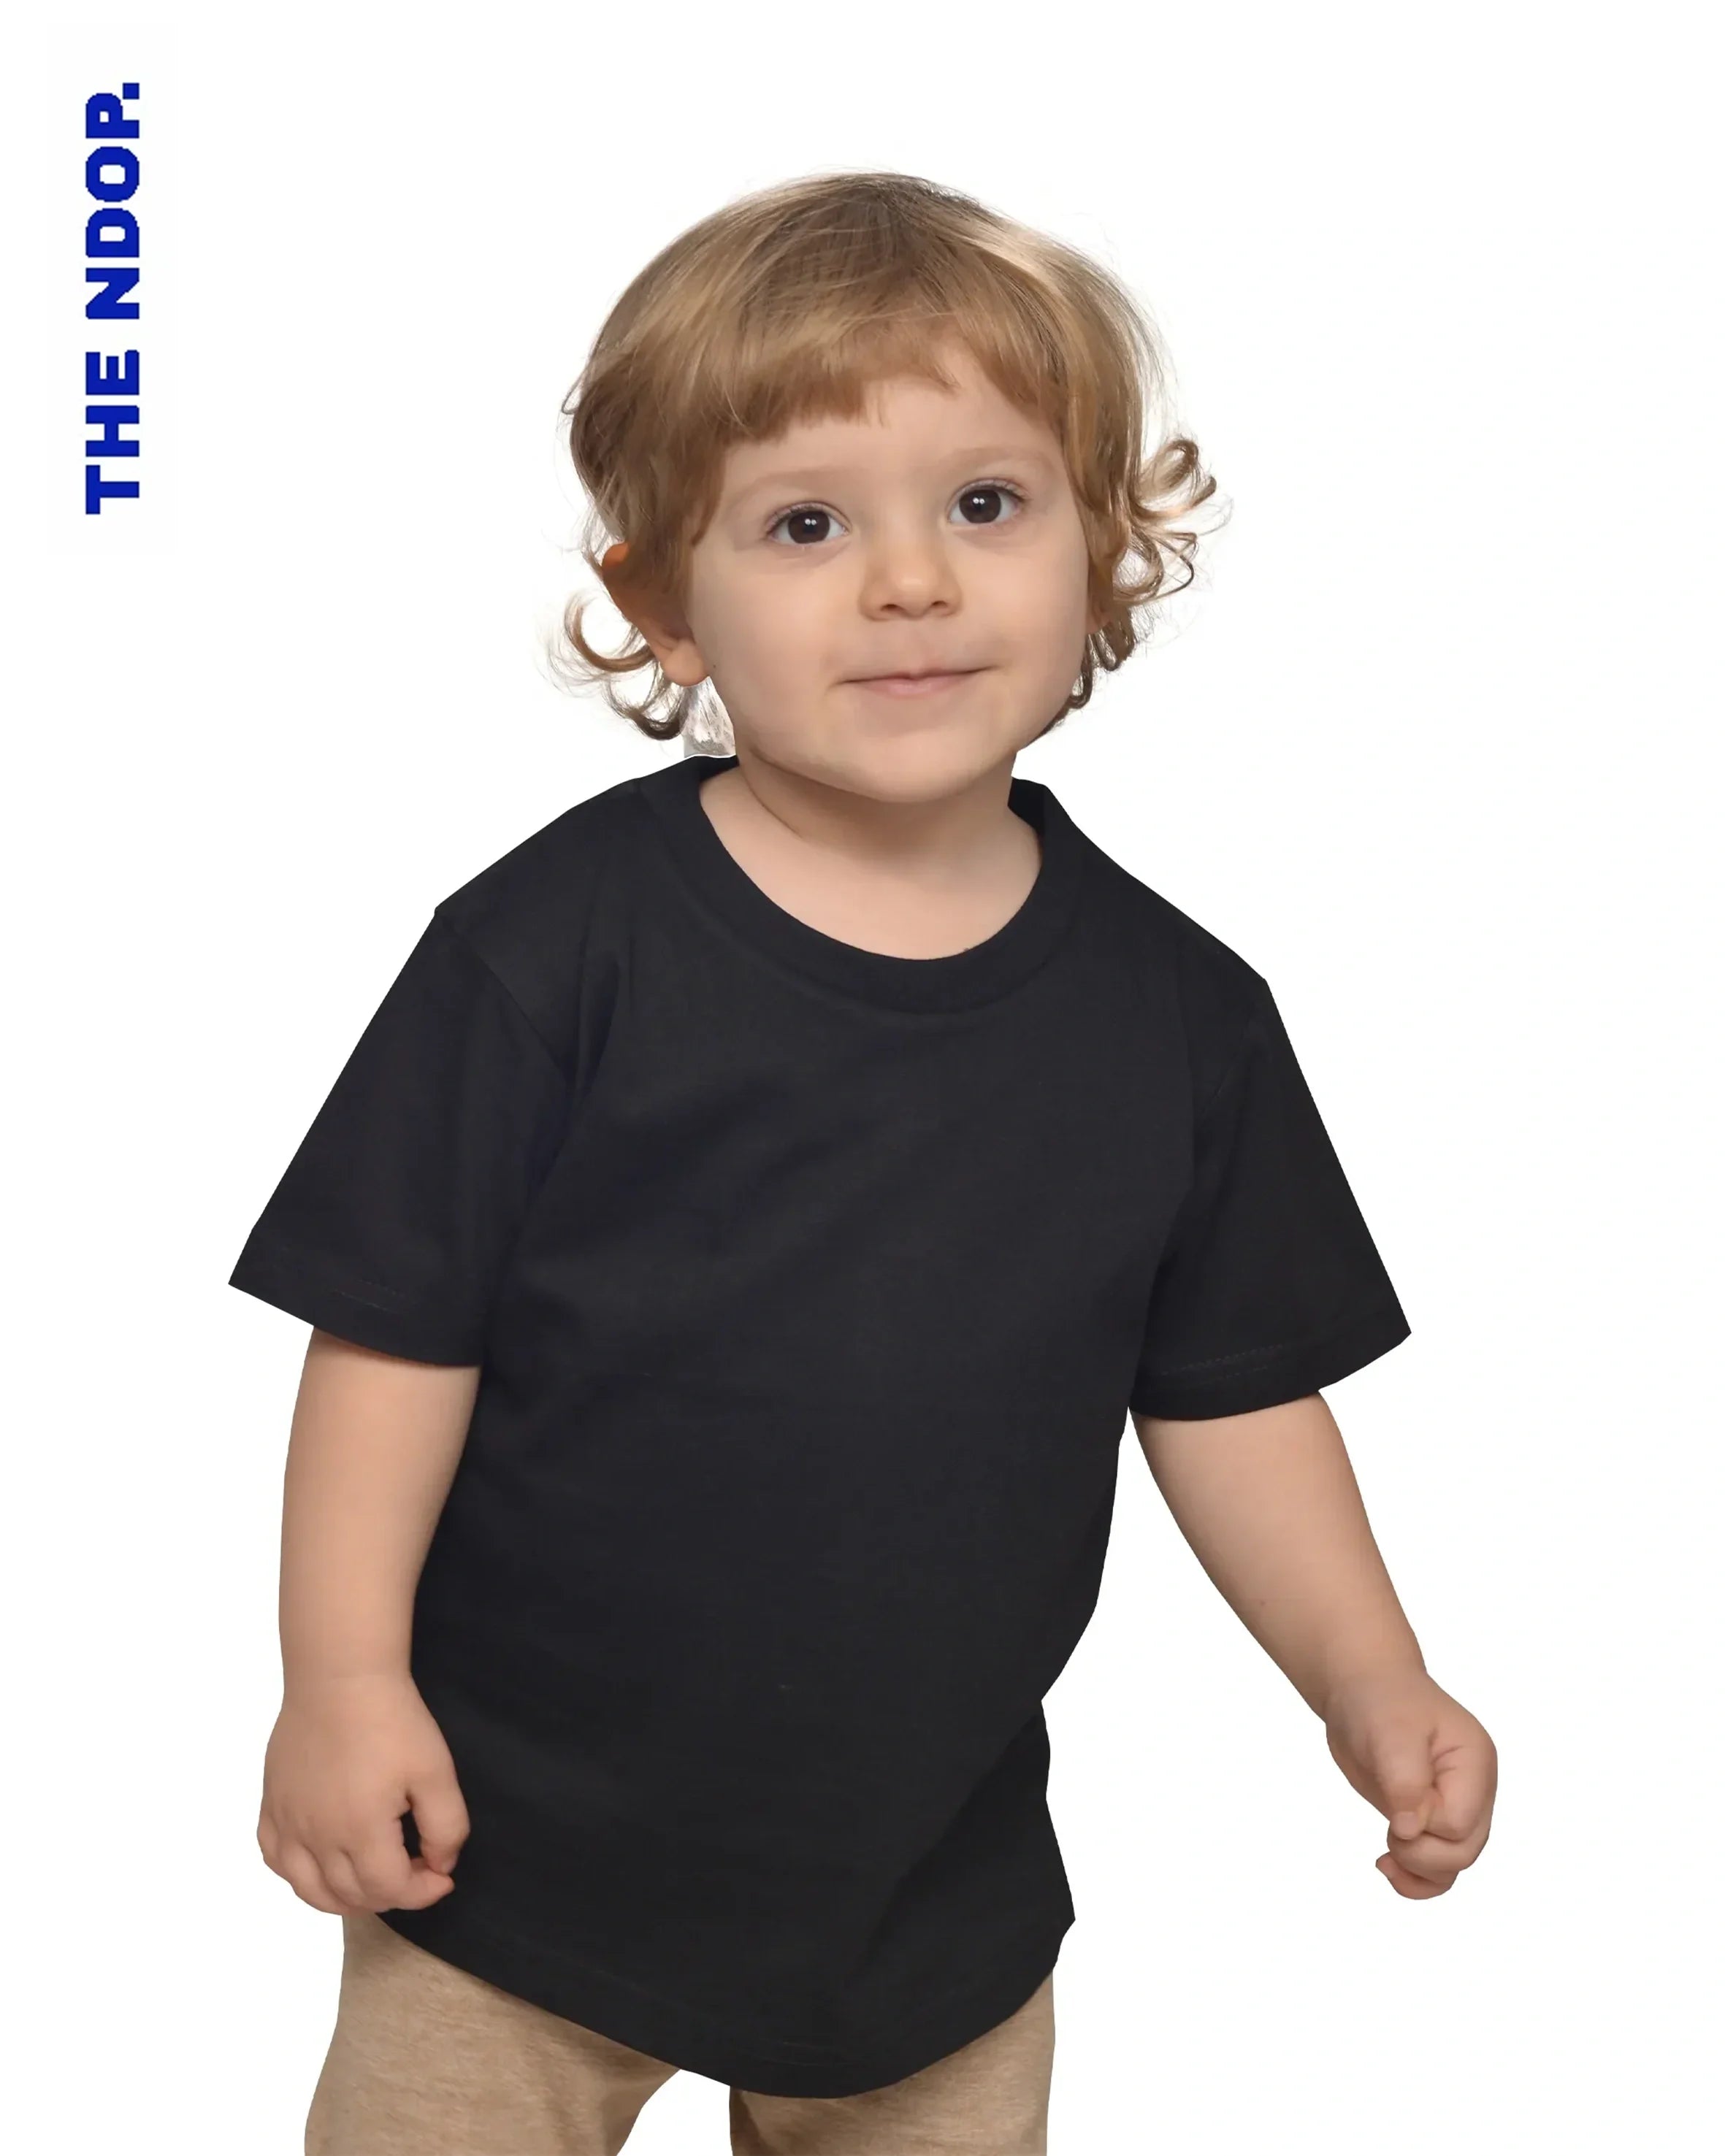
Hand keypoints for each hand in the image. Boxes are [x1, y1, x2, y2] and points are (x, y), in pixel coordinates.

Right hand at [257, 1671, 469, 1913]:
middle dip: (390, 1894)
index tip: (442, 1877)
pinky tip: (322, 1863)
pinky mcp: (271, 1806)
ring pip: (309, 1890)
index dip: (422, 1893)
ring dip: (345, 1898)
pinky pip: (276, 1861)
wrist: (340, 1678)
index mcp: (359, 1831)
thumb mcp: (437, 1771)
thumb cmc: (392, 1721)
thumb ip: (446, 1827)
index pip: (390, 1890)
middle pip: (351, 1895)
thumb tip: (440, 1866)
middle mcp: (316, 1838)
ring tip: (373, 1880)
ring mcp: (287, 1824)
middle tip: (414, 1870)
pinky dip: (300, 1875)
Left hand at [1322, 1668, 1496, 1897]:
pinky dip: (1416, 1877)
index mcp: (1474, 1763)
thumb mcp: (1390, 1732)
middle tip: (1388, 1831)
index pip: (1460, 1822)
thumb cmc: (1381, 1702)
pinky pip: (1437, 1865)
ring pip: (1453, 1865)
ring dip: (1418, 1871)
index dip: (1424, 1824)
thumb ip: (1405, 1781)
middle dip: (1422, 1854)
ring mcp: (1453, 1806)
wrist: (1363, 1690)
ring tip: (1386, 1858)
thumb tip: (1410, 1829)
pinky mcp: (1430, 1819)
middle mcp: (1472, 1790)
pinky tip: (1389, 1867)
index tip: (1395, 1799)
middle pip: (1464, 1851)